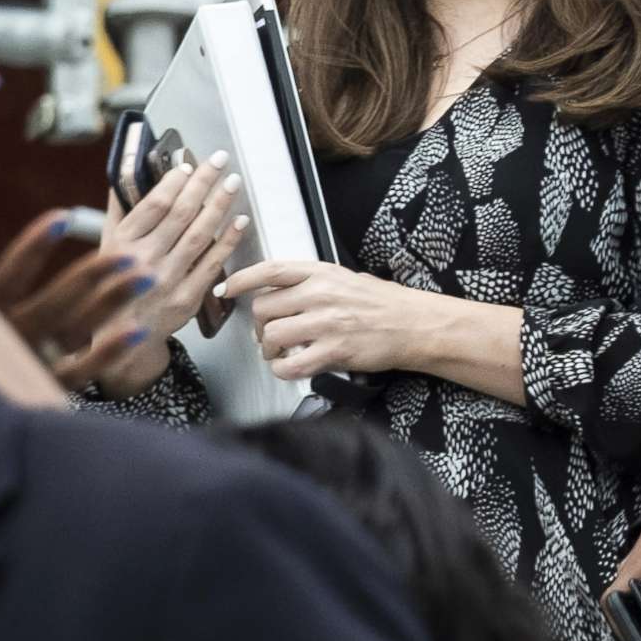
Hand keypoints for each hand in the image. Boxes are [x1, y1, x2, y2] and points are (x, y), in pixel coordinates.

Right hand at [0, 209, 153, 391]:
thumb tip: (35, 229)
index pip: (7, 279)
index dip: (31, 250)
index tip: (63, 217)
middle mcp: (6, 341)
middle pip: (52, 306)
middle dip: (91, 276)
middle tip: (131, 252)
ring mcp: (30, 366)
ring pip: (74, 332)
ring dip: (112, 302)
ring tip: (146, 276)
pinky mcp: (49, 389)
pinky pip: (83, 371)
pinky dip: (110, 350)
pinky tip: (139, 330)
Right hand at [95, 155, 249, 396]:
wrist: (123, 339)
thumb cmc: (114, 285)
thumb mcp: (106, 247)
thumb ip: (119, 210)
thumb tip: (127, 171)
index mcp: (120, 245)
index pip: (153, 205)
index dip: (174, 183)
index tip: (188, 165)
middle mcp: (142, 261)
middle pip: (181, 214)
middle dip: (203, 183)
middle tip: (220, 160)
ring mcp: (166, 280)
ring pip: (199, 235)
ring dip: (219, 205)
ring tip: (233, 183)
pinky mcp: (187, 298)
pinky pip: (213, 263)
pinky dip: (228, 240)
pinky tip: (240, 220)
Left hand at [219, 260, 421, 382]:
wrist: (414, 324)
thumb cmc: (382, 303)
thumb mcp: (345, 278)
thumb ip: (312, 283)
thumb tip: (278, 293)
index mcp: (322, 272)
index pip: (271, 270)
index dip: (243, 279)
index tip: (227, 288)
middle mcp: (322, 294)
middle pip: (264, 308)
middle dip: (259, 326)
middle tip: (268, 335)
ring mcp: (327, 323)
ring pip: (272, 337)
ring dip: (269, 349)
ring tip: (280, 352)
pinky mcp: (334, 351)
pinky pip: (291, 365)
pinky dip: (282, 369)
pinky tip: (289, 367)